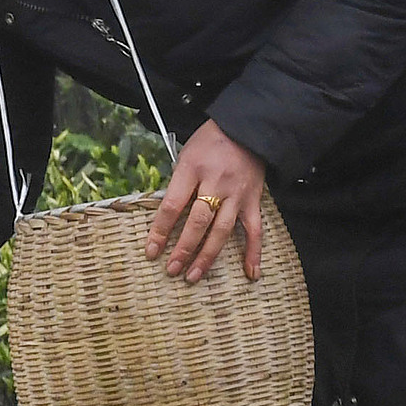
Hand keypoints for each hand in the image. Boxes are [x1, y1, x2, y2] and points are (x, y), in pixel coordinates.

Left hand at [146, 122, 269, 280]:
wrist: (246, 129)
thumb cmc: (209, 142)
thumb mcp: (185, 156)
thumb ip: (177, 185)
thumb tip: (165, 219)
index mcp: (192, 169)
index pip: (172, 206)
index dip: (160, 231)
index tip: (151, 251)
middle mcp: (216, 183)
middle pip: (198, 222)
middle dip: (183, 248)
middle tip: (172, 269)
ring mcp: (236, 194)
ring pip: (222, 231)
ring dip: (207, 256)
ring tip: (193, 275)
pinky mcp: (253, 200)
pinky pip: (254, 230)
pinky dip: (254, 252)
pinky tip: (250, 273)